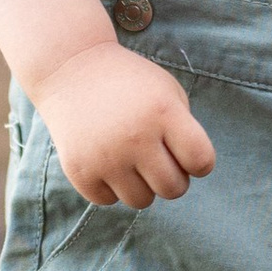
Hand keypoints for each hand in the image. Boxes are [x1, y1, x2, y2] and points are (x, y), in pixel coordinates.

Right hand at [33, 41, 216, 212]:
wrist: (70, 69)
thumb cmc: (129, 83)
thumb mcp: (167, 91)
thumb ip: (185, 131)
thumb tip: (186, 174)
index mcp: (163, 112)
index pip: (201, 161)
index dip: (199, 161)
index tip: (185, 151)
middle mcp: (135, 138)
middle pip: (174, 189)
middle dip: (172, 177)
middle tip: (157, 158)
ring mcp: (105, 158)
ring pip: (142, 201)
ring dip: (141, 185)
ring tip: (130, 158)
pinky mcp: (79, 172)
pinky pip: (108, 201)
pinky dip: (110, 187)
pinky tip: (105, 160)